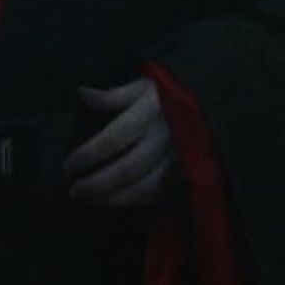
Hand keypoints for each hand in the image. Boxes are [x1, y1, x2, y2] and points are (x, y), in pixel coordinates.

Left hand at [64, 77, 179, 206]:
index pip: (113, 138)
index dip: (89, 154)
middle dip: (97, 184)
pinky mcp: (187, 173)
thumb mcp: (144, 84)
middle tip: (74, 191)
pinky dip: (136, 201)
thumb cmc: (173, 90)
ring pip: (142, 188)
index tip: (68, 164)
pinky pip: (158, 194)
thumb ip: (113, 95)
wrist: (215, 104)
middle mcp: (164, 139)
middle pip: (125, 170)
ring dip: (113, 198)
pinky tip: (118, 201)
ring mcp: (178, 160)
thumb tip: (82, 94)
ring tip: (90, 200)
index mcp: (151, 112)